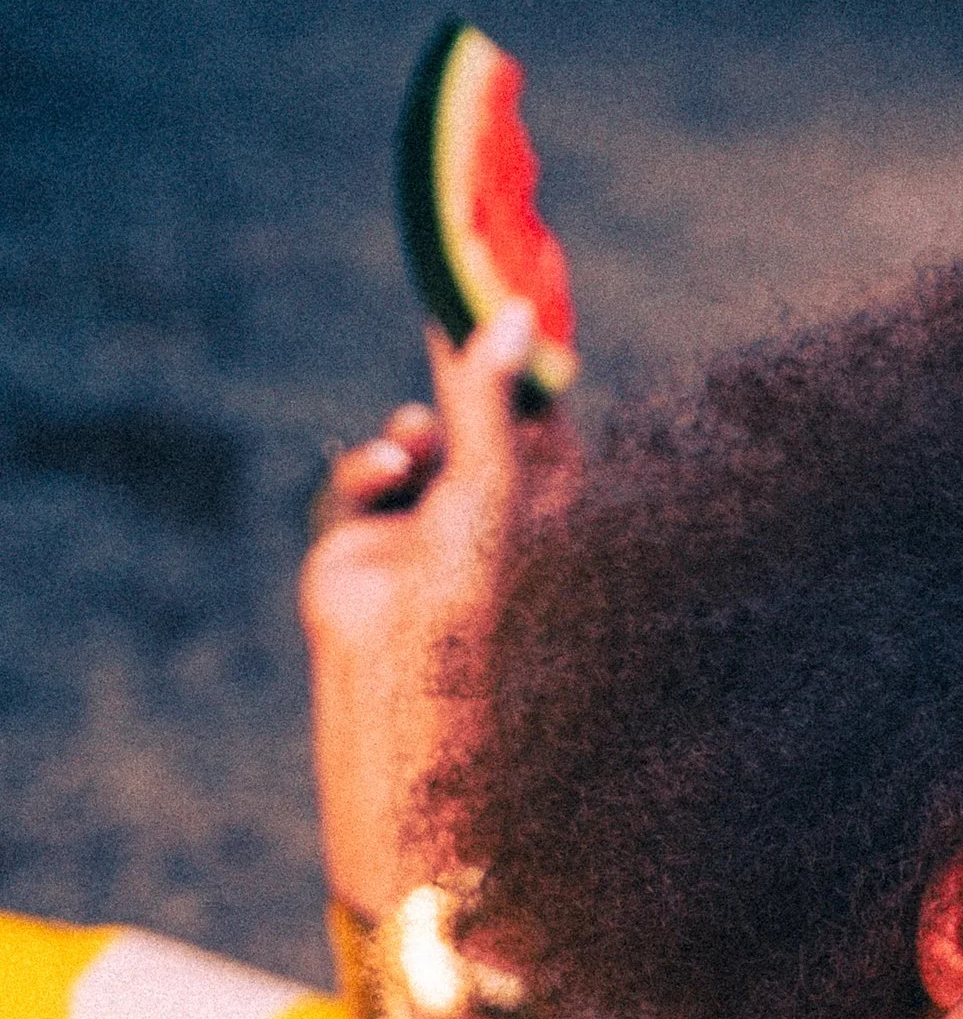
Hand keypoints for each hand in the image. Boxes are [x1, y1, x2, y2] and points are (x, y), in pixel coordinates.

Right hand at [302, 298, 581, 917]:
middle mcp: (487, 530)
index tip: (508, 309)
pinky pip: (362, 482)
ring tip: (409, 441)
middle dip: (459, 389)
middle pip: (475, 425)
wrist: (409, 709)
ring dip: (411, 431)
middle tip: (451, 336)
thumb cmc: (478, 614)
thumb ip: (491, 404)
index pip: (540, 426)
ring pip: (414, 446)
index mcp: (544, 522)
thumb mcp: (489, 493)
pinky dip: (365, 468)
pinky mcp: (363, 551)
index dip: (520, 373)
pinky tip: (378, 471)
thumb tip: (512, 314)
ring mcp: (423, 539)